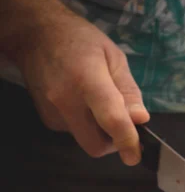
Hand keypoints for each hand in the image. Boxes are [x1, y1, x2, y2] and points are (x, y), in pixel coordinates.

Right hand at [15, 12, 148, 164]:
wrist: (36, 36)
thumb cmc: (80, 40)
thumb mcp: (114, 57)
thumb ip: (128, 91)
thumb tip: (141, 119)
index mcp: (87, 80)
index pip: (110, 120)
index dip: (127, 141)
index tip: (136, 155)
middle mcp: (66, 101)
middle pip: (95, 145)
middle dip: (114, 143)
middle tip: (124, 126)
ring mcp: (53, 113)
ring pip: (85, 140)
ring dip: (100, 132)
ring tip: (99, 103)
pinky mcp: (47, 120)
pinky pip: (74, 132)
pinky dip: (86, 125)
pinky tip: (82, 102)